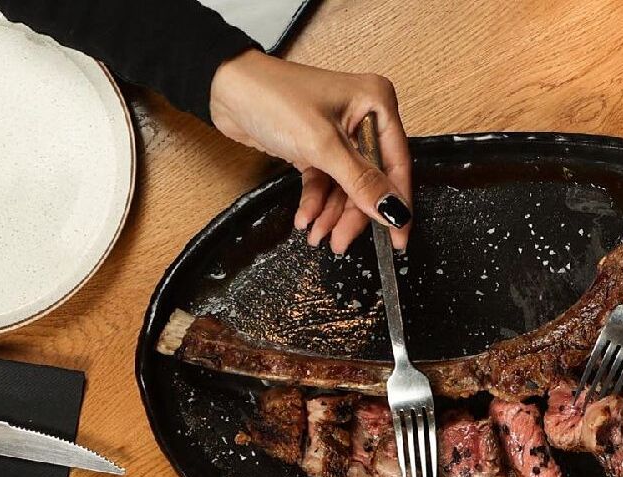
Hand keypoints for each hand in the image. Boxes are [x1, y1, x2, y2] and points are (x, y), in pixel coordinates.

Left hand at [210, 49, 411, 253]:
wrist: (224, 89)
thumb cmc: (273, 98)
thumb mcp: (323, 145)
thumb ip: (361, 182)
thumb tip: (394, 212)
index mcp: (377, 104)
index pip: (396, 163)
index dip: (397, 203)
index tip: (398, 239)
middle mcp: (364, 117)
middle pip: (371, 179)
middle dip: (354, 213)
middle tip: (341, 241)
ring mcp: (341, 134)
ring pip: (347, 185)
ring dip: (332, 213)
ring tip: (318, 235)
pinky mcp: (318, 147)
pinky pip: (326, 182)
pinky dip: (317, 201)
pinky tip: (306, 218)